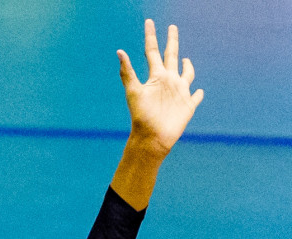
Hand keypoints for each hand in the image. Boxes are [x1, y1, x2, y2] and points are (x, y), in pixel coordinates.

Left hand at [118, 20, 202, 157]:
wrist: (152, 138)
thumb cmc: (141, 116)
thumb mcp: (134, 91)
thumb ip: (128, 72)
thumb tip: (119, 51)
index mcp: (156, 76)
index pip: (152, 52)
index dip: (151, 37)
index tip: (149, 22)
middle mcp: (168, 81)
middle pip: (171, 56)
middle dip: (172, 42)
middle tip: (172, 28)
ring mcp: (179, 93)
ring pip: (186, 74)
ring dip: (188, 66)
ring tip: (186, 59)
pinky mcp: (188, 105)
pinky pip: (196, 96)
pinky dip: (198, 93)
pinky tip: (199, 91)